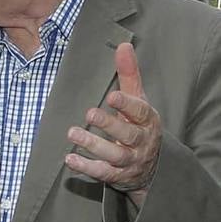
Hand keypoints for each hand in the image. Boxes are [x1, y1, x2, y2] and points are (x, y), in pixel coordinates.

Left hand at [65, 43, 160, 206]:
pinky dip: (86, 167)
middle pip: (128, 134)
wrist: (150, 165)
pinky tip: (70, 159)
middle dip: (109, 125)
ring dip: (93, 145)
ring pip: (114, 155)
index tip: (112, 97)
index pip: (140, 112)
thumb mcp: (137, 100)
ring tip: (73, 133)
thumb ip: (129, 75)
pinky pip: (103, 173)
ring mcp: (130, 160)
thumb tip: (123, 45)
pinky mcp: (118, 176)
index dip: (127, 105)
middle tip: (89, 113)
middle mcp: (141, 141)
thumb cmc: (139, 124)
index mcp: (147, 120)